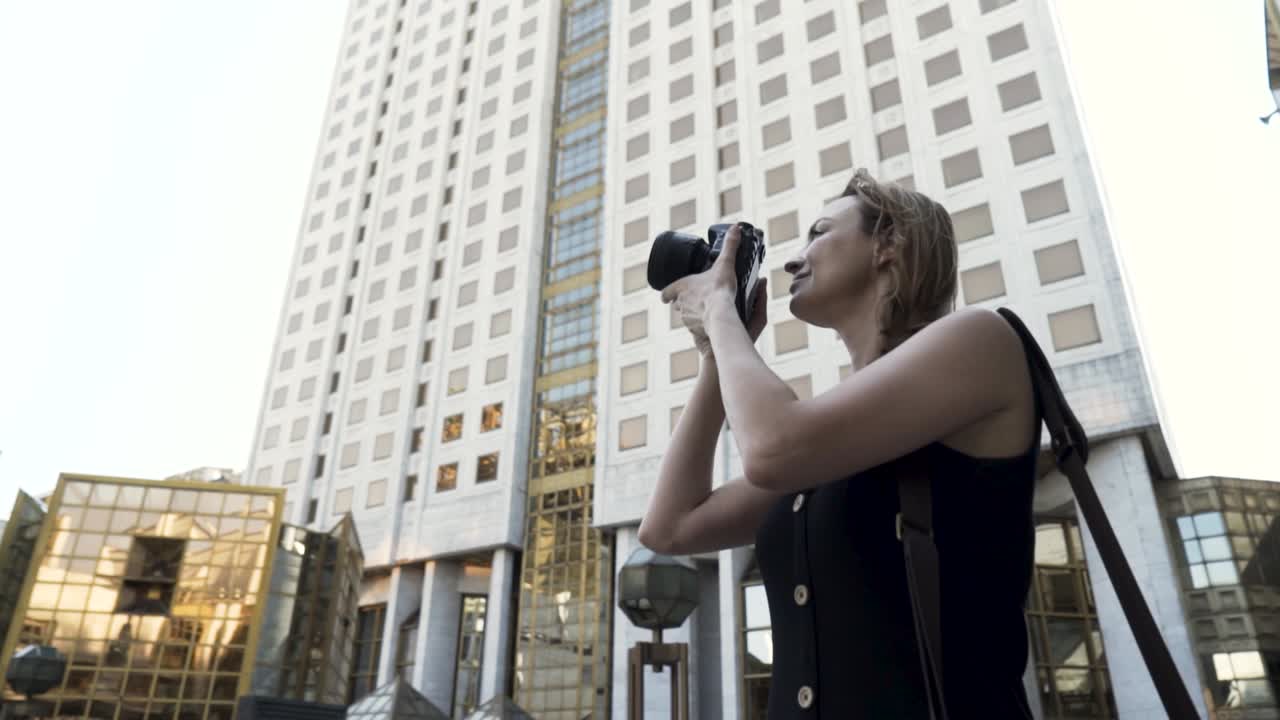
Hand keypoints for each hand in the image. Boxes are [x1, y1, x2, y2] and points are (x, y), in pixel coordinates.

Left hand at [660, 224, 767, 356]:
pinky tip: (709, 324)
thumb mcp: (725, 264)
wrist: (721, 314)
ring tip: (705, 312)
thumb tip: (736, 228)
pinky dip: (700, 326)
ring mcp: (686, 318)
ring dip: (692, 315)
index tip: (668, 295)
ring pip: (685, 317)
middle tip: (696, 300)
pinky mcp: (694, 329)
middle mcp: (680, 303)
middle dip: (683, 303)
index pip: (667, 292)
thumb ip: (730, 246)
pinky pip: (694, 328)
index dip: (668, 293)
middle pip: (677, 304)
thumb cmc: (719, 289)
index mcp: (682, 287)